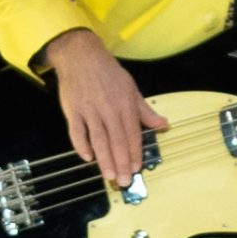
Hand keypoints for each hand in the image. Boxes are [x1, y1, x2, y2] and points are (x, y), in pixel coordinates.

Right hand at [45, 29, 168, 184]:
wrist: (81, 55)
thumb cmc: (108, 72)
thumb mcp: (131, 87)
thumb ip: (145, 110)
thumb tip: (164, 125)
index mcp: (125, 104)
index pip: (132, 134)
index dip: (134, 153)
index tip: (136, 169)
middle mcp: (108, 108)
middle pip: (116, 140)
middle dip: (121, 163)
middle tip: (124, 182)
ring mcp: (89, 110)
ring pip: (98, 139)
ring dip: (104, 159)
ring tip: (109, 176)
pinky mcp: (72, 110)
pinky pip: (76, 131)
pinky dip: (81, 145)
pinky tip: (87, 157)